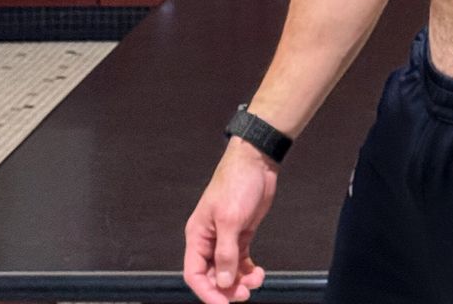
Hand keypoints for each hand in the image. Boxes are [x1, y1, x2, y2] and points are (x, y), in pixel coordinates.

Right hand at [183, 138, 277, 303]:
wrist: (258, 161)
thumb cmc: (237, 182)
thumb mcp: (230, 219)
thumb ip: (225, 254)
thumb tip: (222, 282)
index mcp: (198, 236)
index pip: (194, 274)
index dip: (207, 292)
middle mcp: (209, 240)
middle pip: (212, 276)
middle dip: (227, 289)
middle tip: (244, 294)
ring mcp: (225, 238)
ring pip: (228, 272)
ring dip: (241, 282)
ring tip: (256, 280)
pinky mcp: (241, 235)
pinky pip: (241, 262)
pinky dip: (248, 271)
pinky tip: (257, 273)